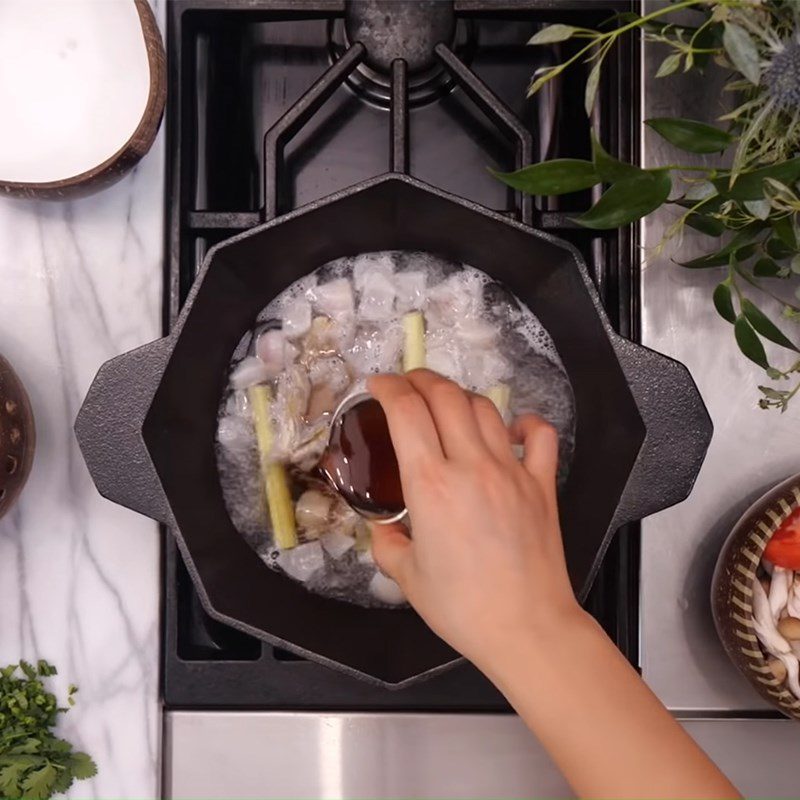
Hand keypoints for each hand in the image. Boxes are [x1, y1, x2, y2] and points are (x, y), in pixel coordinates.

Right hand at [367, 369, 582, 672]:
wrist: (526, 628)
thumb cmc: (463, 608)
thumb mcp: (408, 578)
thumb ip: (388, 545)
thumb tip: (383, 531)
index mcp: (431, 485)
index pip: (406, 411)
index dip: (387, 388)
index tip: (376, 386)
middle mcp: (471, 466)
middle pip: (445, 396)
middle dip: (419, 380)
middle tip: (405, 386)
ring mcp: (512, 471)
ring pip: (485, 408)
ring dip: (459, 396)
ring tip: (445, 404)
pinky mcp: (542, 484)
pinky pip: (540, 436)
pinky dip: (525, 422)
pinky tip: (510, 429)